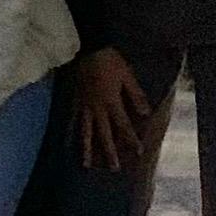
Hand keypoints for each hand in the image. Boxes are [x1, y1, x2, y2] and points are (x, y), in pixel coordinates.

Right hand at [75, 47, 149, 173]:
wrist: (86, 47)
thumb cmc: (109, 60)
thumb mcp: (127, 75)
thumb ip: (135, 95)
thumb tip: (146, 113)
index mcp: (111, 102)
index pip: (123, 125)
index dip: (130, 139)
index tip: (138, 152)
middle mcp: (97, 108)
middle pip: (104, 133)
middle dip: (110, 151)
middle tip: (114, 168)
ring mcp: (83, 106)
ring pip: (85, 131)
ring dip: (87, 149)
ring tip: (87, 164)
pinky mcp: (74, 101)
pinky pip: (72, 119)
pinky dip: (71, 132)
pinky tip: (69, 142)